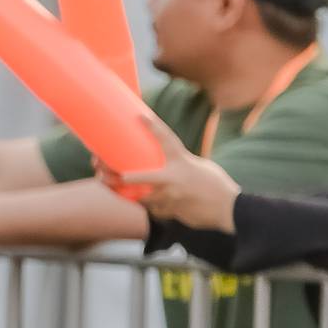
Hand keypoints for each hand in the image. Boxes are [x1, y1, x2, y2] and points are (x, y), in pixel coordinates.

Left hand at [95, 114, 238, 231]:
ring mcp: (170, 198)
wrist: (229, 210)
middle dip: (115, 173)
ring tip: (103, 180)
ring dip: (120, 189)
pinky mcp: (168, 212)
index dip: (154, 127)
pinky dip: (141, 202)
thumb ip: (177, 163)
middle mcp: (174, 179)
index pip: (168, 140)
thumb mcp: (197, 167)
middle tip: (98, 164)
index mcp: (183, 161)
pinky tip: (128, 197)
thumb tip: (158, 160)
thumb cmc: (214, 185)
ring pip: (138, 196)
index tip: (140, 116)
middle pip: (138, 177)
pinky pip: (148, 207)